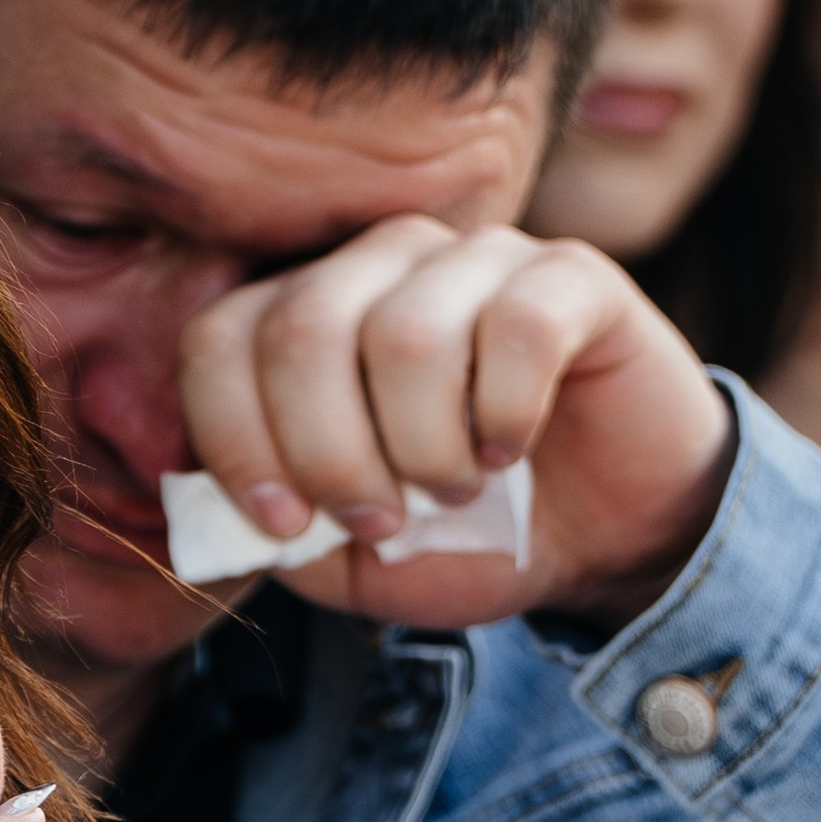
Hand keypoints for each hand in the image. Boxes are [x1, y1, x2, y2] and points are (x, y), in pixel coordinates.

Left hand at [173, 218, 735, 630]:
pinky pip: (516, 327)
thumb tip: (218, 504)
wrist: (602, 540)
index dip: (236, 441)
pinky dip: (507, 415)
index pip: (219, 340)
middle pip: (302, 330)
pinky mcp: (571, 276)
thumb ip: (276, 529)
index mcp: (306, 318)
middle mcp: (381, 264)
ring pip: (404, 333)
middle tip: (381, 517)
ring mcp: (476, 258)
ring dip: (425, 446)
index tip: (287, 525)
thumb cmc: (465, 537)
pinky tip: (513, 448)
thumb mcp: (347, 563)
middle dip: (330, 455)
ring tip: (455, 485)